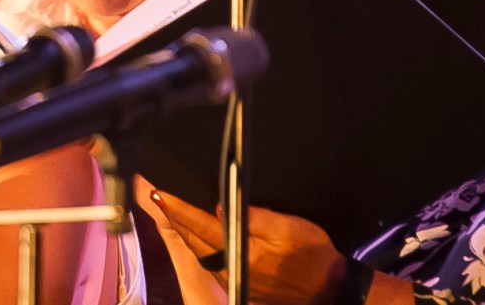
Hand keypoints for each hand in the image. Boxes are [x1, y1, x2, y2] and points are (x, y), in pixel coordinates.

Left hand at [144, 187, 345, 304]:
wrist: (329, 292)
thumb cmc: (313, 258)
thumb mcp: (289, 229)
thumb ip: (254, 217)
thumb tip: (220, 206)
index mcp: (239, 253)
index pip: (199, 225)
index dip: (177, 208)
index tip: (158, 193)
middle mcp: (229, 269)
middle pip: (192, 239)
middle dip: (173, 216)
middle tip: (155, 195)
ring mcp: (232, 279)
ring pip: (198, 251)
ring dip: (183, 229)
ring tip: (169, 208)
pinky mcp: (238, 284)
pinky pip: (210, 260)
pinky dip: (198, 243)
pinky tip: (195, 232)